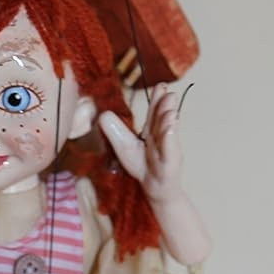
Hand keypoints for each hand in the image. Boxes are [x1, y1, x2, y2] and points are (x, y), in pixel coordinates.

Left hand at [98, 83, 186, 202]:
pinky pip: (169, 151)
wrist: (155, 188)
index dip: (157, 100)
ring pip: (167, 134)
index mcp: (153, 131)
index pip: (154, 113)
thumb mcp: (124, 146)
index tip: (161, 85)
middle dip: (165, 106)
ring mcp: (167, 150)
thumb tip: (103, 114)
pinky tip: (171, 128)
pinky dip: (170, 139)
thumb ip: (116, 130)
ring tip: (170, 110)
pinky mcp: (170, 164)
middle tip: (167, 92)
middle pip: (163, 120)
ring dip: (169, 120)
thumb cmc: (142, 165)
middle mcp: (162, 137)